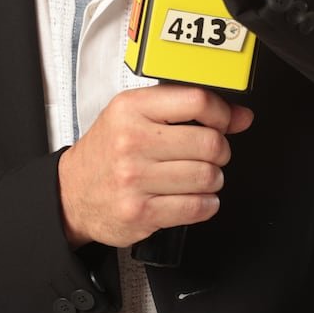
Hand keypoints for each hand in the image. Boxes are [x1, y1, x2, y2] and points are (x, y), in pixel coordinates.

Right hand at [57, 85, 253, 247]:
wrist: (72, 192)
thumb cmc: (107, 151)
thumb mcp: (135, 115)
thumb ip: (186, 109)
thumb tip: (241, 116)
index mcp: (131, 109)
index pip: (196, 100)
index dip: (222, 113)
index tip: (224, 121)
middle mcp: (132, 141)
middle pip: (210, 143)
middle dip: (220, 151)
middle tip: (209, 154)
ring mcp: (136, 178)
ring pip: (208, 177)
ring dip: (213, 179)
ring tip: (197, 176)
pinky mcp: (142, 212)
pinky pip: (198, 207)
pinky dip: (206, 204)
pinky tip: (193, 197)